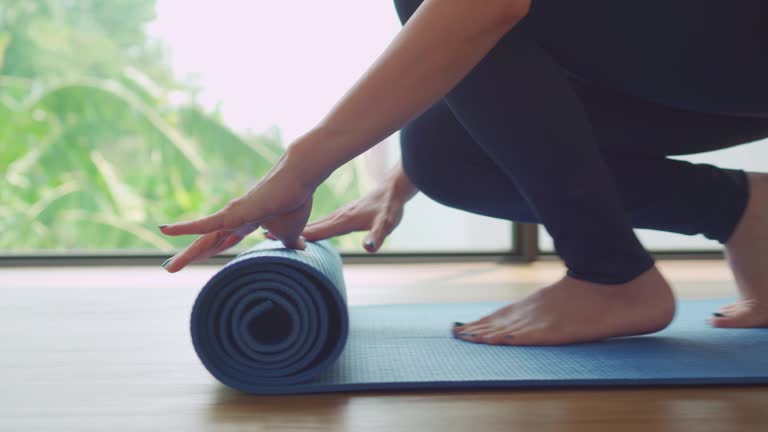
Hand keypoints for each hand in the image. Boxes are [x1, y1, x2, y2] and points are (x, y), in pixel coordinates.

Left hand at [158, 153, 314, 272]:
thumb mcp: (291, 231)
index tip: (197, 258)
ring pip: (204, 238)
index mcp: (248, 224)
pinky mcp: (234, 212)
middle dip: (192, 256)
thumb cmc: (295, 203)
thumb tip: (300, 247)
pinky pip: (206, 224)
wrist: (298, 180)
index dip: (211, 251)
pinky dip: (187, 228)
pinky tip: (167, 230)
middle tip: (171, 268)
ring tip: (170, 267)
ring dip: (187, 254)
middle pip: (209, 242)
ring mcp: (233, 215)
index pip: (224, 242)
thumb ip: (290, 241)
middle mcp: (236, 219)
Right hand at [272, 182, 408, 252]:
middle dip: (287, 231)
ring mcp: (337, 215)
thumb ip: (377, 236)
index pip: (316, 231)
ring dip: (292, 227)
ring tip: (272, 231)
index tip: (275, 238)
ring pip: (310, 222)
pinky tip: (298, 229)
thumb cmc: (390, 209)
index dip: (297, 236)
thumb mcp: (386, 225)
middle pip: (307, 226)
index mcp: (343, 221)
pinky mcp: (340, 215)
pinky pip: (317, 222)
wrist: (393, 189)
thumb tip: (369, 248)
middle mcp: (337, 217)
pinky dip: (304, 226)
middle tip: (263, 235)